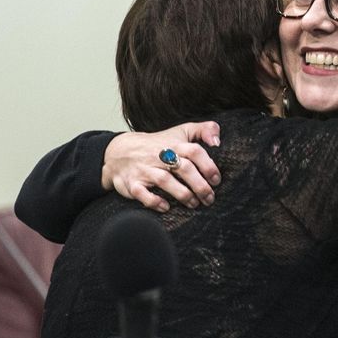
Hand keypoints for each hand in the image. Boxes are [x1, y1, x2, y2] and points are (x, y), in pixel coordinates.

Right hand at [101, 121, 221, 211]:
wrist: (120, 150)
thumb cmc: (159, 144)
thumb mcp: (181, 132)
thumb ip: (204, 130)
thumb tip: (217, 141)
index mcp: (174, 144)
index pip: (194, 151)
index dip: (208, 166)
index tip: (216, 180)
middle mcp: (159, 156)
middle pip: (183, 168)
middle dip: (200, 185)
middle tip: (209, 198)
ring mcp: (144, 169)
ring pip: (164, 180)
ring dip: (182, 194)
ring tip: (194, 204)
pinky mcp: (131, 183)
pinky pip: (141, 193)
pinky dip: (154, 201)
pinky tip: (166, 207)